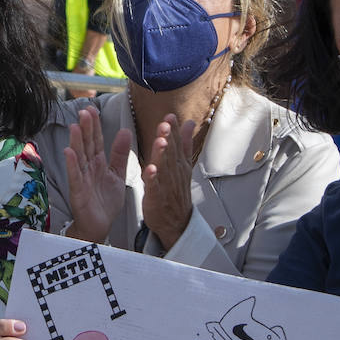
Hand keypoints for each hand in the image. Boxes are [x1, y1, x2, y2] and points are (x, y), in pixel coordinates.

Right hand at [64, 106, 131, 242]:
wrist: (100, 226)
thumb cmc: (106, 201)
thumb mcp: (117, 174)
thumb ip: (119, 154)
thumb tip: (124, 130)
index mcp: (99, 163)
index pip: (96, 141)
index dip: (95, 126)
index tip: (93, 109)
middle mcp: (88, 168)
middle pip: (87, 145)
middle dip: (85, 129)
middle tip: (84, 111)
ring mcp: (82, 179)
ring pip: (79, 157)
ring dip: (76, 142)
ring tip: (75, 126)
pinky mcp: (78, 192)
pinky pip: (75, 176)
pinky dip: (72, 164)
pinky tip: (69, 152)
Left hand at [140, 114, 196, 250]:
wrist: (178, 222)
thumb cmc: (177, 192)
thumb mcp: (184, 165)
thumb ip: (184, 143)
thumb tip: (189, 124)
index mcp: (179, 164)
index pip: (177, 144)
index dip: (174, 130)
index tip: (170, 116)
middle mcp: (174, 173)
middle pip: (171, 153)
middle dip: (169, 137)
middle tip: (166, 123)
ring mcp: (166, 185)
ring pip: (164, 167)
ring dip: (162, 154)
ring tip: (161, 141)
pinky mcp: (156, 198)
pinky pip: (154, 187)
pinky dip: (153, 178)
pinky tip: (150, 169)